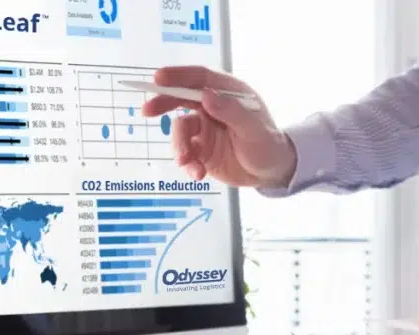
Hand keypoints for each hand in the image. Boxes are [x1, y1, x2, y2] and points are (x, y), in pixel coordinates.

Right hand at [141, 66, 296, 187]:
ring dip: (179, 147)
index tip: (158, 78)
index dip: (178, 76)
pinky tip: (198, 174)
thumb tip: (206, 95)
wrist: (271, 172)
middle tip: (147, 110)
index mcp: (227, 93)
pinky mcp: (200, 149)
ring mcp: (204, 128)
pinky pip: (185, 153)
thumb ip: (230, 111)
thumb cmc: (267, 144)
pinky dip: (187, 164)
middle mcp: (212, 107)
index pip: (199, 78)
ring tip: (188, 163)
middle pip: (181, 98)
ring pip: (180, 131)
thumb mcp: (253, 128)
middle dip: (163, 103)